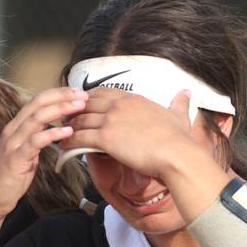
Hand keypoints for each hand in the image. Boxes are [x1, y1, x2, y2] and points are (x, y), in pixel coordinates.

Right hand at [0, 87, 85, 219]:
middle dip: (62, 96)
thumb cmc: (9, 178)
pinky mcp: (15, 159)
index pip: (37, 101)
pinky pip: (35, 141)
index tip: (77, 92)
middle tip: (83, 95)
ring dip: (61, 110)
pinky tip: (68, 131)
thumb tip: (56, 130)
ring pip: (37, 118)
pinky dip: (53, 133)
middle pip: (38, 104)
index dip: (58, 94)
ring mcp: (12, 144)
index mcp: (15, 127)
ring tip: (79, 107)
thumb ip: (37, 139)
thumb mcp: (25, 153)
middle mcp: (12, 131)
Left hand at [62, 88, 194, 176]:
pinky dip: (69, 141)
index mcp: (133, 99)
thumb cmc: (179, 139)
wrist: (176, 155)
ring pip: (81, 120)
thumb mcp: (179, 115)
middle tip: (65, 120)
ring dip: (68, 126)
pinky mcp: (106, 138)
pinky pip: (80, 137)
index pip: (103, 92)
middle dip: (74, 111)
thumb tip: (187, 93)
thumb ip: (180, 103)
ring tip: (60, 133)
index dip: (89, 98)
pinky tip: (63, 147)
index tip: (81, 105)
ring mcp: (111, 120)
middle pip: (87, 104)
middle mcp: (119, 106)